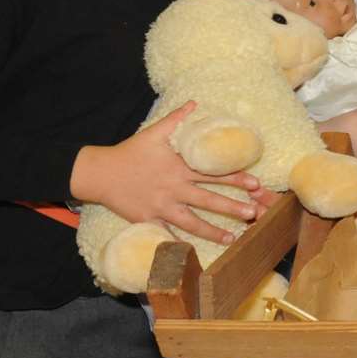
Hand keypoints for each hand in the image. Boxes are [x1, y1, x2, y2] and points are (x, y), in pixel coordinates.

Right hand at [70, 102, 261, 243]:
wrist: (100, 173)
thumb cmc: (130, 152)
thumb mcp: (154, 132)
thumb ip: (177, 119)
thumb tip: (195, 103)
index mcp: (179, 167)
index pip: (213, 173)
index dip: (236, 177)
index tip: (256, 183)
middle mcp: (174, 188)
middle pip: (208, 199)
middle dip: (232, 207)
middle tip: (253, 213)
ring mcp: (162, 206)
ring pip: (192, 222)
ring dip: (214, 231)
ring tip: (233, 238)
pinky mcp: (149, 220)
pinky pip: (168, 234)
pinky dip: (181, 245)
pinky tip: (196, 254)